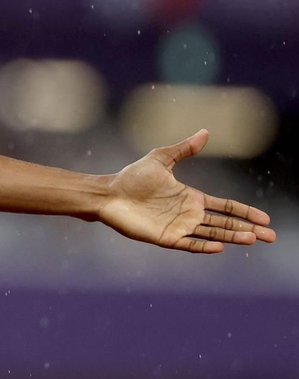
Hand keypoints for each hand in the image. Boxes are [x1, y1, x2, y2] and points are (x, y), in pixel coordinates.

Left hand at [98, 129, 276, 252]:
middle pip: (224, 224)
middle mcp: (188, 214)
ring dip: (231, 237)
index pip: (225, 207)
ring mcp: (178, 227)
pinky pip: (188, 244)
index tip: (264, 218)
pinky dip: (203, 246)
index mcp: (191, 198)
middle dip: (247, 229)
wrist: (108, 193)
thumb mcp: (161, 158)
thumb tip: (205, 132)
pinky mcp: (165, 237)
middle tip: (269, 236)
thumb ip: (184, 149)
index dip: (244, 212)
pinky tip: (219, 247)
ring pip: (211, 234)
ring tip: (252, 239)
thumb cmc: (132, 177)